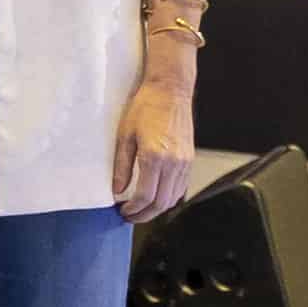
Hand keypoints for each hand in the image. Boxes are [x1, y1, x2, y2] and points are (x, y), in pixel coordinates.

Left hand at [112, 72, 196, 221]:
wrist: (170, 90)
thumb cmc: (145, 107)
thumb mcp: (125, 135)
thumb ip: (121, 166)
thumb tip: (117, 190)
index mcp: (154, 156)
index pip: (145, 196)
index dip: (133, 209)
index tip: (123, 211)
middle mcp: (173, 162)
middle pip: (161, 203)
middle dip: (145, 215)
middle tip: (130, 216)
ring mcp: (185, 162)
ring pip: (174, 198)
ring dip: (157, 209)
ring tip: (141, 209)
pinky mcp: (190, 159)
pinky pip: (181, 187)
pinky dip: (169, 197)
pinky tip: (156, 196)